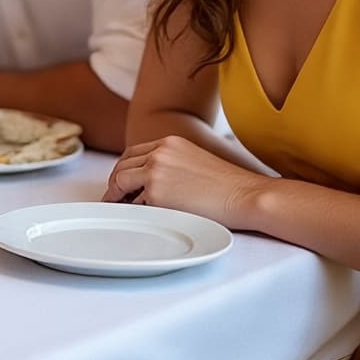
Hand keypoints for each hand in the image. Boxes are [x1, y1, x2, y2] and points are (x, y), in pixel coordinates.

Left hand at [104, 135, 266, 228]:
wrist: (247, 195)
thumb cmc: (228, 186)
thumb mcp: (195, 161)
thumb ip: (171, 164)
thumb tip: (149, 181)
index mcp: (169, 142)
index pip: (133, 153)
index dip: (124, 169)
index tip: (120, 182)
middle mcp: (159, 152)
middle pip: (122, 165)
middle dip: (115, 182)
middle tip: (112, 198)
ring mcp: (156, 170)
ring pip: (121, 181)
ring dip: (116, 195)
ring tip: (117, 207)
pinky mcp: (156, 192)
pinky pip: (134, 202)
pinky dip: (131, 208)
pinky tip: (135, 216)